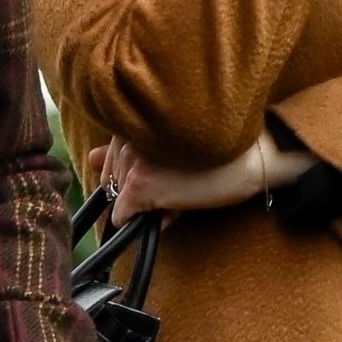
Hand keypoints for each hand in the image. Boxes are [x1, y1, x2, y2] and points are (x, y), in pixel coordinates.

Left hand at [99, 128, 313, 217]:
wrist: (254, 158)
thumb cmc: (219, 150)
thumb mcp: (169, 142)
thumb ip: (124, 148)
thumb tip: (88, 158)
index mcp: (133, 119)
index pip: (109, 160)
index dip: (133, 174)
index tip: (160, 175)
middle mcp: (127, 136)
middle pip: (114, 180)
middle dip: (138, 189)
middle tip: (176, 184)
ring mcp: (131, 161)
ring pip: (120, 199)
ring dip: (145, 203)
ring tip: (181, 192)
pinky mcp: (140, 186)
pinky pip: (123, 217)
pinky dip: (141, 222)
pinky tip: (172, 209)